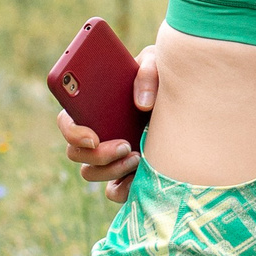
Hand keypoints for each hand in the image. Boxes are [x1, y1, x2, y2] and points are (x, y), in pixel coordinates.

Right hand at [56, 42, 157, 203]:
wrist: (188, 101)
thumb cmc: (163, 79)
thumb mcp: (158, 64)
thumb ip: (148, 73)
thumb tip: (142, 104)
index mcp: (92, 107)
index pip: (66, 122)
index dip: (73, 132)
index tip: (93, 137)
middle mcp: (96, 133)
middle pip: (75, 153)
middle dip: (97, 154)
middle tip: (126, 145)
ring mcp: (109, 154)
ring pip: (90, 173)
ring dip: (110, 170)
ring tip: (139, 157)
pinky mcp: (127, 172)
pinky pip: (114, 191)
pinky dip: (123, 189)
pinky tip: (142, 177)